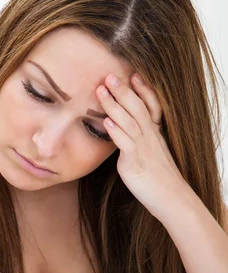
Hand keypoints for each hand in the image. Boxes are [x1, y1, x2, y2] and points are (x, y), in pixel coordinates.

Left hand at [97, 72, 188, 220]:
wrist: (171, 198)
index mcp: (154, 134)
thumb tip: (123, 132)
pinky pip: (126, 144)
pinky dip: (116, 131)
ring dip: (114, 105)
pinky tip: (106, 121)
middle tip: (109, 75)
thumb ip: (139, 141)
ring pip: (129, 121)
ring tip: (101, 91)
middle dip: (123, 90)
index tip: (134, 74)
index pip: (151, 106)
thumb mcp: (152, 155)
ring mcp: (143, 149)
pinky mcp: (135, 163)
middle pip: (137, 108)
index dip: (144, 90)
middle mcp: (150, 138)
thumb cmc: (158, 179)